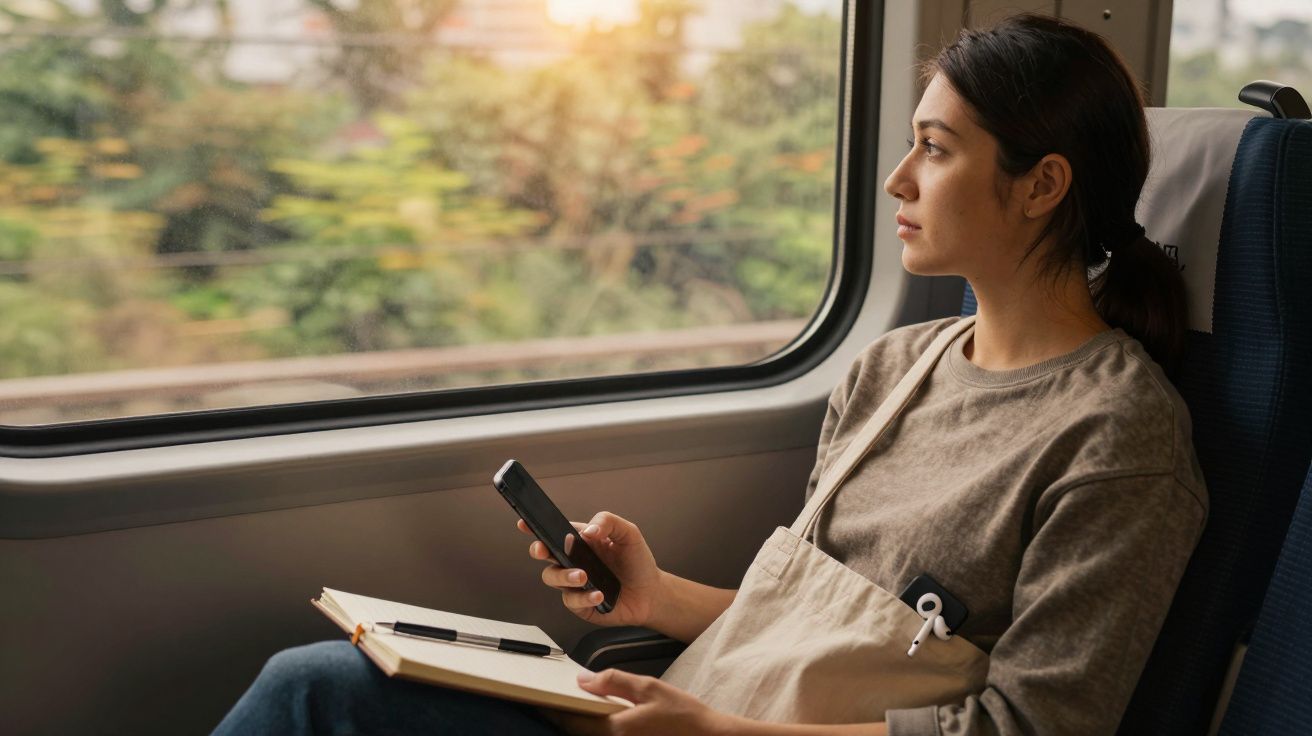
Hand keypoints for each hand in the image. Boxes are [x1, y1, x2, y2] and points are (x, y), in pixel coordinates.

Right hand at [517, 511, 663, 626]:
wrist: (651, 594)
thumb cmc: (638, 562)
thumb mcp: (628, 533)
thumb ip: (608, 522)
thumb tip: (587, 530)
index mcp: (581, 541)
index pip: (554, 531)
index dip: (535, 527)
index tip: (524, 523)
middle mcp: (574, 561)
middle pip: (545, 555)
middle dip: (540, 550)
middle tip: (544, 550)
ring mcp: (574, 583)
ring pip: (553, 578)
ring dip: (564, 576)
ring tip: (583, 576)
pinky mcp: (580, 604)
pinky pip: (571, 601)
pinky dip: (583, 597)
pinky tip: (598, 594)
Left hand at [538, 669, 730, 735]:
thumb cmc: (684, 716)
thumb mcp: (649, 688)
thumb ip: (614, 681)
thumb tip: (585, 680)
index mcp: (615, 728)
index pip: (571, 719)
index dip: (552, 708)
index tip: (537, 697)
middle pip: (576, 731)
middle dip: (562, 715)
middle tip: (550, 699)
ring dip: (577, 723)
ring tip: (570, 705)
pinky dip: (593, 728)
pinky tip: (596, 716)